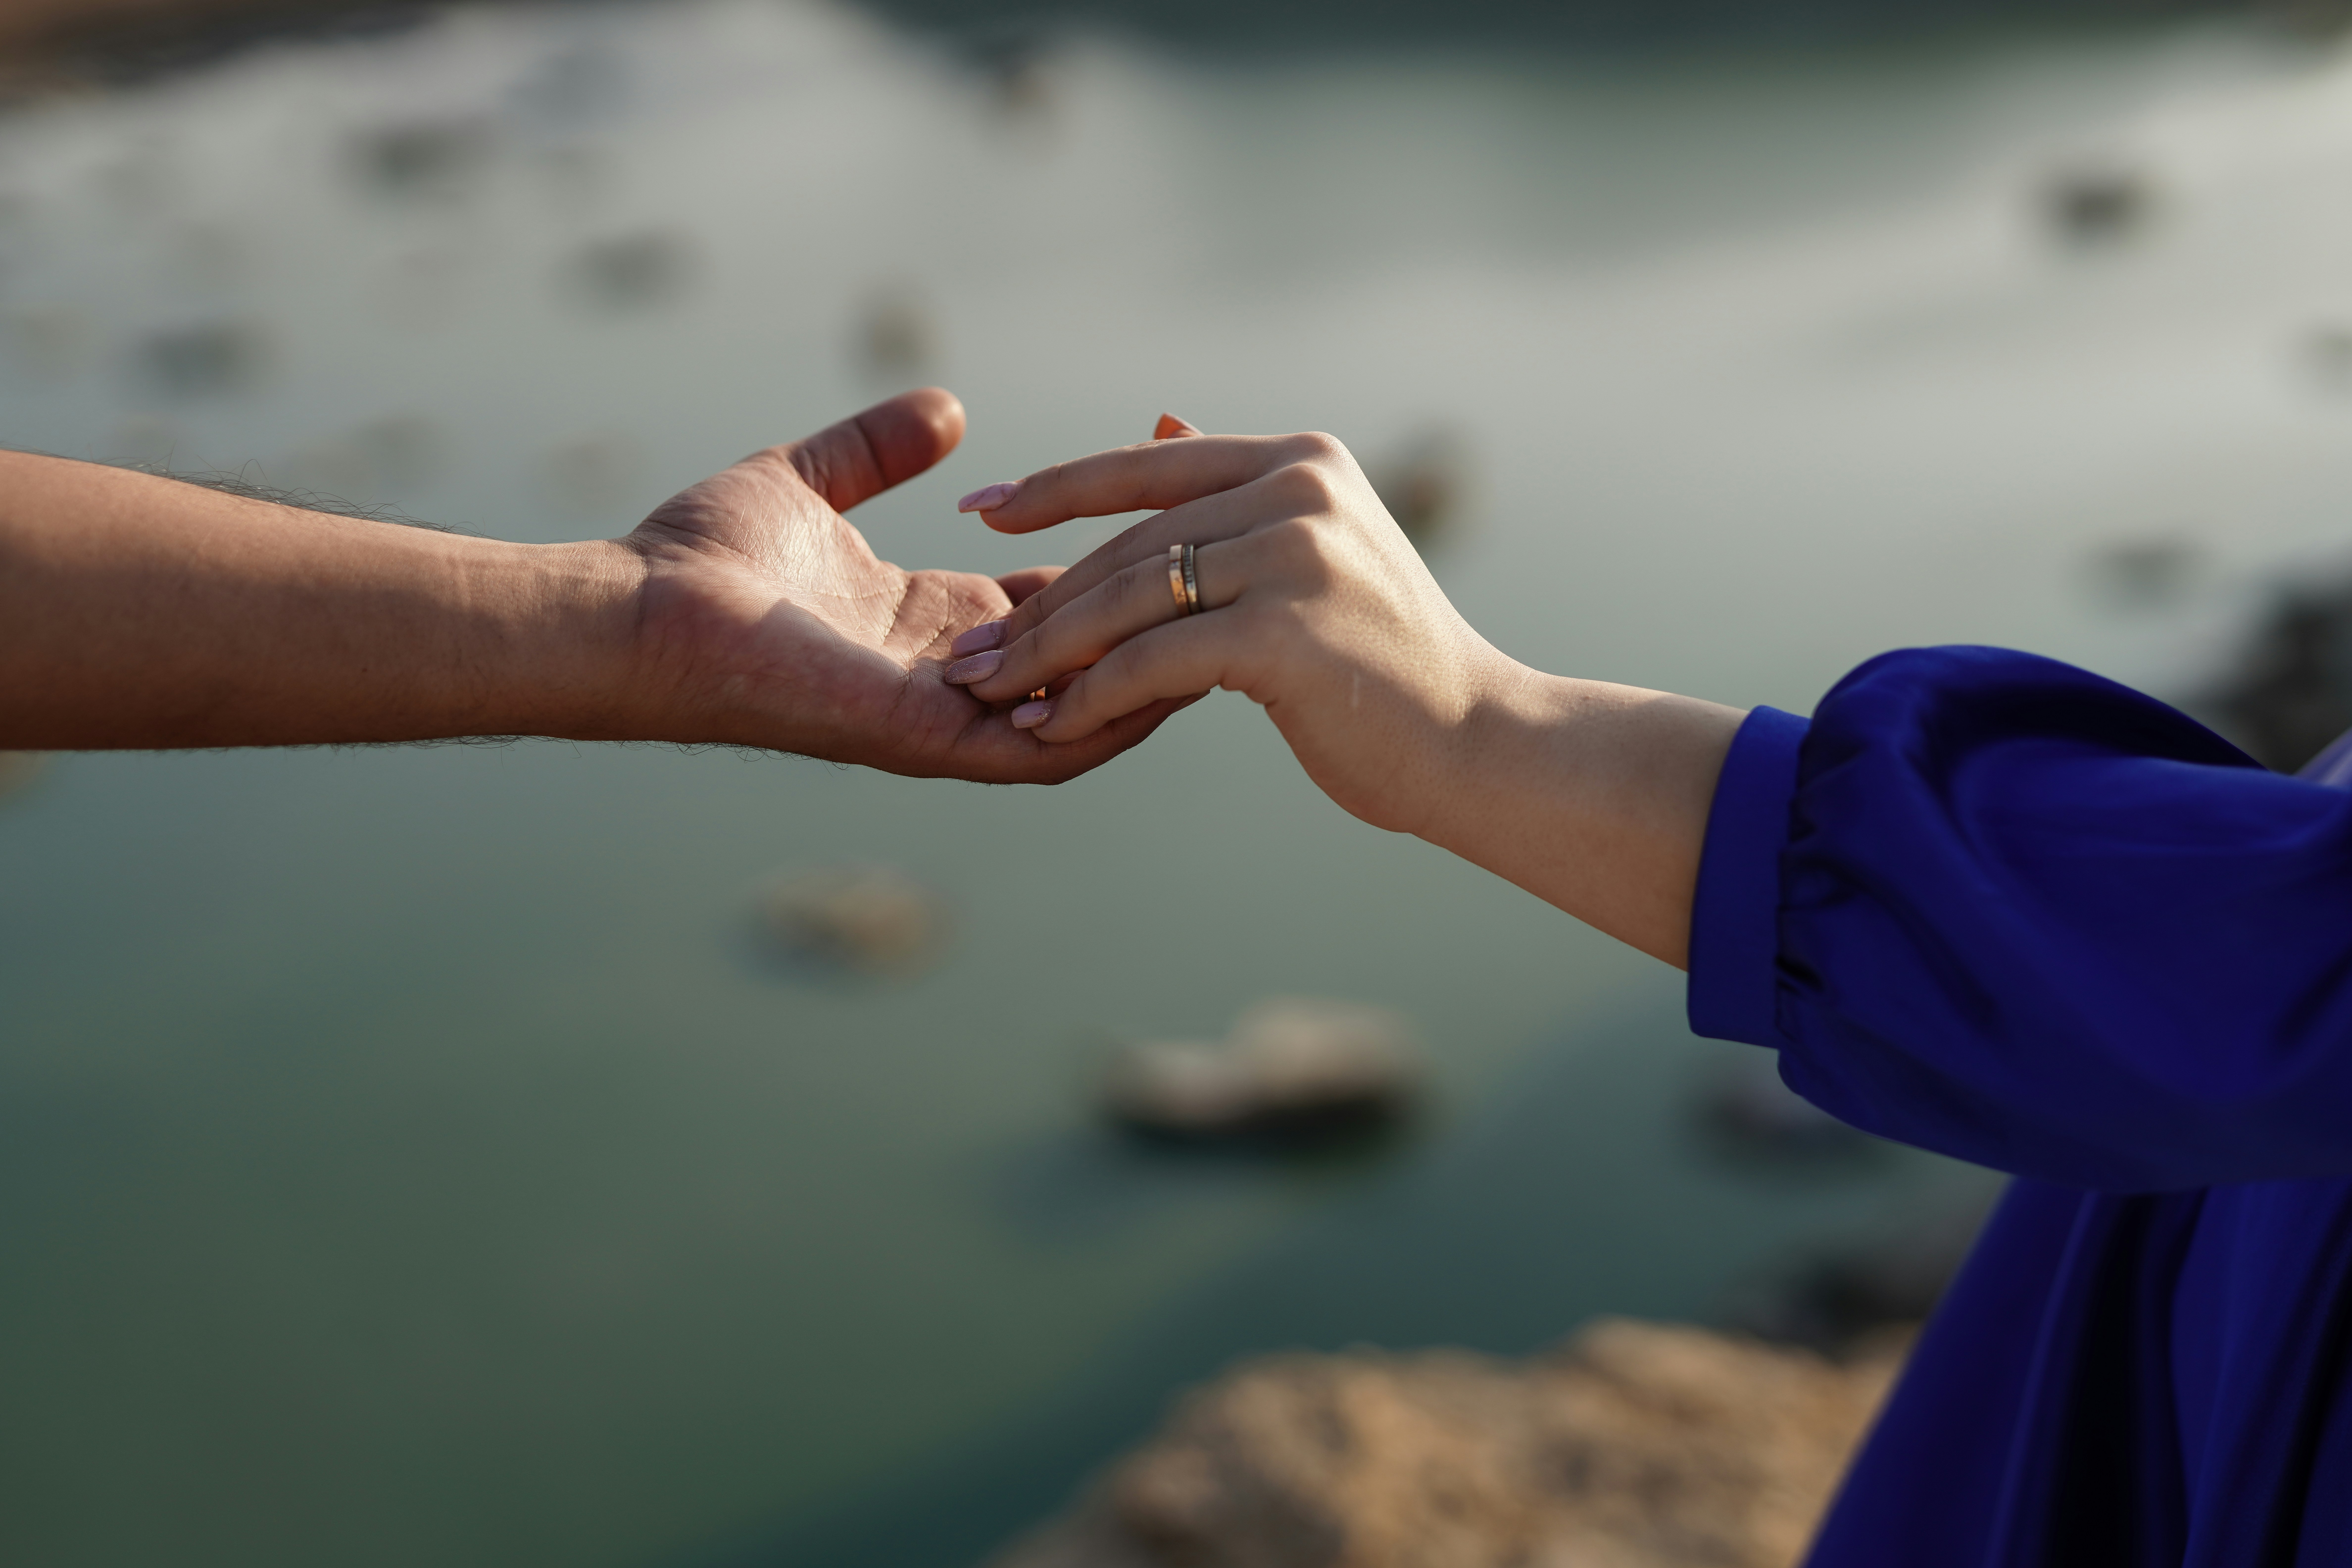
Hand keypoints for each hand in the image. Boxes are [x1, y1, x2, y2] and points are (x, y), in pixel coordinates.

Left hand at [618, 389, 1182, 781]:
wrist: (638, 614)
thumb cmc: (701, 558)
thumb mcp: (807, 482)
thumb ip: (874, 449)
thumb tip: (946, 409)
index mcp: (930, 623)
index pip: (1054, 605)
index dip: (1117, 567)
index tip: (1177, 522)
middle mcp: (948, 677)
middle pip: (1080, 659)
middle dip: (1152, 622)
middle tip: (1228, 577)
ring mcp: (942, 718)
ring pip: (1079, 717)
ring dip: (1148, 684)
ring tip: (1223, 642)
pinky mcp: (927, 738)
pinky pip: (1041, 749)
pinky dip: (1103, 726)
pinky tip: (1163, 690)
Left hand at [938, 414, 1743, 965]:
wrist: (1472, 739)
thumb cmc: (1383, 659)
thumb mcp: (1312, 549)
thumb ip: (1236, 492)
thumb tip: (1161, 424)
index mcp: (1301, 462)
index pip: (1147, 466)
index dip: (1055, 487)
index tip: (980, 508)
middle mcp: (1299, 493)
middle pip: (1131, 546)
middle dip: (1041, 603)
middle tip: (970, 650)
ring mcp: (1294, 559)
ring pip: (1131, 603)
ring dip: (1050, 655)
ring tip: (990, 692)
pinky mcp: (1282, 634)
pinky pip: (1154, 663)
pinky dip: (1093, 698)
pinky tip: (1051, 726)